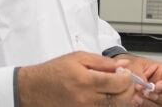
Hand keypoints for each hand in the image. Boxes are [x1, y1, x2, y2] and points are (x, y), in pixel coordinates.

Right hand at [18, 51, 134, 106]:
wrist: (33, 90)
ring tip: (114, 88)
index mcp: (86, 81)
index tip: (124, 72)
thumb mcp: (77, 58)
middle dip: (128, 88)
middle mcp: (87, 100)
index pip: (120, 83)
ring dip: (121, 98)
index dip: (128, 77)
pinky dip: (110, 105)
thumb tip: (123, 65)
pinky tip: (106, 96)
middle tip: (123, 80)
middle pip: (121, 99)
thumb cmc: (53, 72)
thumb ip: (103, 62)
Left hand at [114, 54, 161, 106]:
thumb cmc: (132, 68)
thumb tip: (142, 84)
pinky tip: (134, 102)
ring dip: (150, 104)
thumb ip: (139, 74)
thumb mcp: (135, 65)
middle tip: (148, 94)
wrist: (121, 75)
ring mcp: (159, 99)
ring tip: (137, 98)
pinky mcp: (150, 105)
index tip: (156, 87)